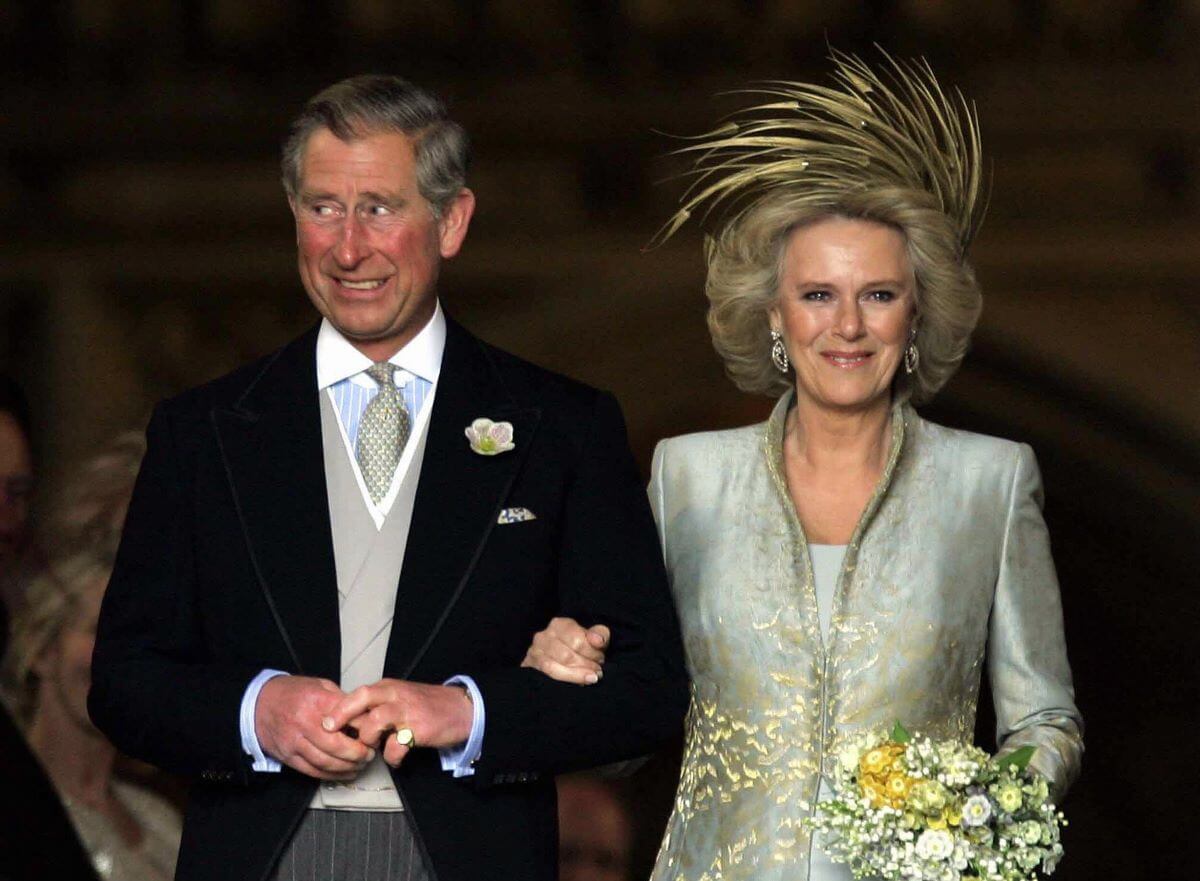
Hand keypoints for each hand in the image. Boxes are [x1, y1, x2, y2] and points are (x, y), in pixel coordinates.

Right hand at [255, 676, 374, 780]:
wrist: (259, 704)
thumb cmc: (294, 693)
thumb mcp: (320, 686)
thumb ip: (342, 700)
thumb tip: (365, 715)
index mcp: (317, 701)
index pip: (347, 718)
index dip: (364, 729)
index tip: (374, 733)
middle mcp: (305, 723)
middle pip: (337, 746)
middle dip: (358, 754)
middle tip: (369, 755)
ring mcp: (294, 742)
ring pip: (325, 762)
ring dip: (347, 768)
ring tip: (360, 765)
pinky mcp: (288, 756)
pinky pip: (312, 771)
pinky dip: (330, 775)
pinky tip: (344, 773)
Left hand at [323, 680, 473, 767]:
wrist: (462, 709)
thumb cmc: (428, 706)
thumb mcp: (401, 698)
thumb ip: (378, 706)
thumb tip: (350, 721)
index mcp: (389, 688)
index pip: (358, 692)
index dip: (339, 706)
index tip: (324, 721)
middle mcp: (397, 695)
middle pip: (363, 698)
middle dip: (343, 714)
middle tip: (330, 730)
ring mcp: (408, 712)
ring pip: (376, 721)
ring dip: (368, 739)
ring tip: (373, 749)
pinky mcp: (420, 730)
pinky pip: (396, 747)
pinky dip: (392, 758)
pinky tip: (397, 760)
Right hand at [521, 617, 608, 684]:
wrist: (565, 655)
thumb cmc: (582, 645)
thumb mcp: (594, 637)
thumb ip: (600, 635)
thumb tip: (597, 641)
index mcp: (559, 624)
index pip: (576, 641)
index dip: (592, 653)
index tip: (600, 659)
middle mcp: (543, 636)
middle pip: (566, 656)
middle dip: (585, 666)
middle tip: (597, 671)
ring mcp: (534, 651)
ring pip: (553, 667)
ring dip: (575, 675)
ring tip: (590, 678)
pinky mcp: (530, 666)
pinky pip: (545, 676)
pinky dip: (564, 680)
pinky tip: (577, 683)